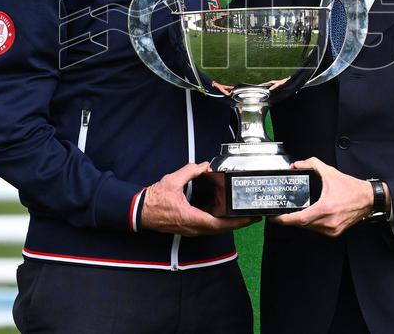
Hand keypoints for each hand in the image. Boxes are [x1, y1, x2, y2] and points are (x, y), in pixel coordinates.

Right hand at [141, 162, 257, 235]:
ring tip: (243, 215)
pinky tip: (226, 213)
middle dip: (238, 223)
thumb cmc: (154, 200)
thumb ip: (189, 171)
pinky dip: (220, 221)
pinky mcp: (189, 227)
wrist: (140, 212)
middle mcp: (193, 228)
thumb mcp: (172, 181)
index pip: (218, 224)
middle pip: (221, 229)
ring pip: (215, 229)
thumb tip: (204, 165)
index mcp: (191, 218)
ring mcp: (191, 229)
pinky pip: (208, 227)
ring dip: (230, 223)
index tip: (248, 218)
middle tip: (253, 216)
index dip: (235, 222)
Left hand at [271, 157, 378, 236]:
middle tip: (279, 214)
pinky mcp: (334, 233)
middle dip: (289, 219)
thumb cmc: (351, 188)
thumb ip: (312, 165)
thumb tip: (297, 165)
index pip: (300, 219)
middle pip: (302, 224)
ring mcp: (332, 229)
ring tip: (292, 213)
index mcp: (326, 208)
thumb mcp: (330, 173)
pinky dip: (310, 223)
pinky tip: (308, 216)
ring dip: (300, 221)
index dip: (285, 220)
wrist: (368, 199)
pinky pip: (317, 230)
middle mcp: (328, 222)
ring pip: (308, 228)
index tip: (275, 217)